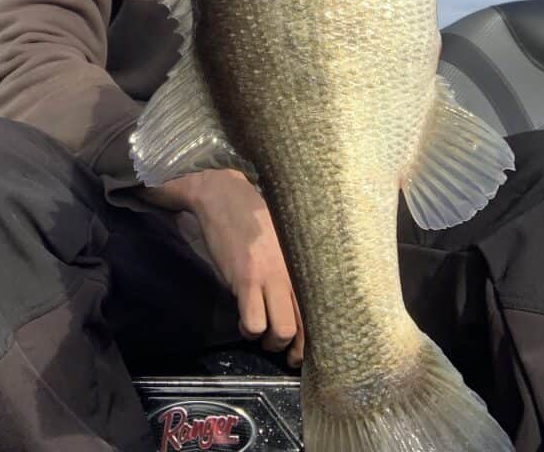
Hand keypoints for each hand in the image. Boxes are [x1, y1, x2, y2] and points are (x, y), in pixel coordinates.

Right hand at [141, 169, 303, 367]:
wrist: (224, 195)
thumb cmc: (252, 215)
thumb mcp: (281, 239)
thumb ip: (291, 264)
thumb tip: (296, 293)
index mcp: (302, 263)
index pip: (319, 307)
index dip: (311, 336)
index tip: (301, 348)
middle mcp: (292, 273)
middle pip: (304, 326)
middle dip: (290, 347)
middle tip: (279, 347)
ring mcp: (270, 277)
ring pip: (281, 330)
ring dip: (267, 339)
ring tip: (257, 330)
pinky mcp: (247, 279)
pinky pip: (254, 322)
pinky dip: (248, 329)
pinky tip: (242, 319)